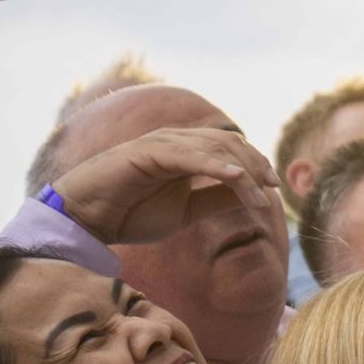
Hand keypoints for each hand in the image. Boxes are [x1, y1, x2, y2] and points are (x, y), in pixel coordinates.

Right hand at [50, 126, 280, 243]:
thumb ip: (216, 200)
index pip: (231, 149)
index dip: (256, 164)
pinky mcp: (147, 152)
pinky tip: (237, 179)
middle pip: (229, 144)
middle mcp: (176, 142)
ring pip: (214, 148)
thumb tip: (252, 196)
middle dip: (256, 164)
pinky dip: (216, 166)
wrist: (88, 220)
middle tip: (273, 188)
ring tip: (260, 195)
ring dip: (242, 171)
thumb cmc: (131, 215)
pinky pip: (190, 156)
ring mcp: (161, 143)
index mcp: (186, 154)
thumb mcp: (187, 212)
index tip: (274, 188)